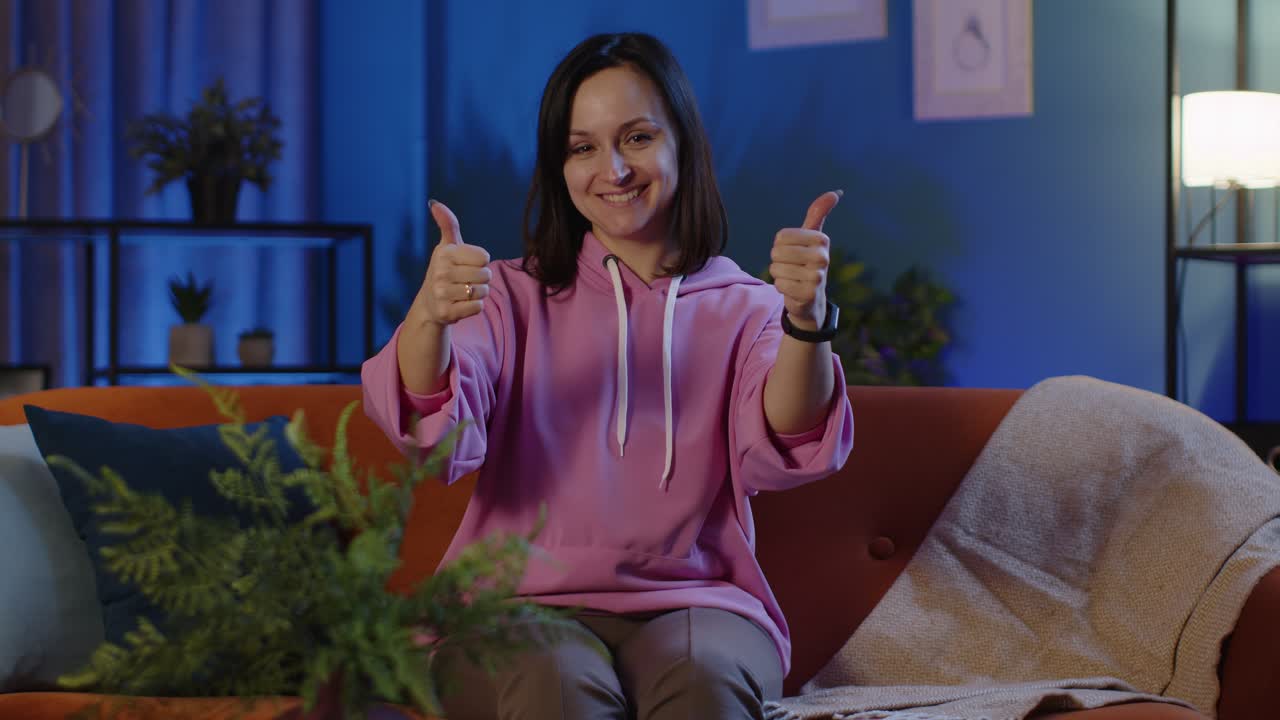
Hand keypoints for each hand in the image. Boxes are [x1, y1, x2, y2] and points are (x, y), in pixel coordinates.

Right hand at [414, 199, 491, 326]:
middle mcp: (441, 272)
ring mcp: (442, 294)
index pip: (484, 257)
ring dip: (479, 293)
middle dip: (482, 279)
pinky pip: (477, 307)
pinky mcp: (447, 313)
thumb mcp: (447, 246)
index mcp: (444, 253)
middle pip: (486, 275)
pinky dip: (475, 306)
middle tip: (467, 280)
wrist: (430, 304)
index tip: (466, 265)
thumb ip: (447, 224)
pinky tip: (462, 304)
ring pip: (483, 292)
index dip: (480, 262)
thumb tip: (434, 203)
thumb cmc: (445, 270)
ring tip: (464, 292)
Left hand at [769, 190, 840, 329]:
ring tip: (793, 278)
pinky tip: (794, 290)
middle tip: (791, 267)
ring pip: (776, 269)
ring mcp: (817, 277)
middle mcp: (823, 257)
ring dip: (779, 275)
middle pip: (777, 252)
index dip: (780, 245)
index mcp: (822, 240)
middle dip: (778, 261)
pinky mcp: (809, 294)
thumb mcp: (812, 237)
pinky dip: (782, 288)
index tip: (794, 252)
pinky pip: (779, 285)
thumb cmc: (807, 262)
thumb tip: (836, 192)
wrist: (811, 299)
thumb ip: (818, 214)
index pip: (781, 236)